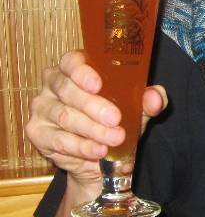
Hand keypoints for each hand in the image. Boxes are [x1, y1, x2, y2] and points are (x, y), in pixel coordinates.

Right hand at [26, 51, 166, 183]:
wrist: (100, 156)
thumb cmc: (115, 119)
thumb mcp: (136, 109)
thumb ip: (148, 100)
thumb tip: (156, 97)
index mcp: (75, 68)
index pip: (71, 61)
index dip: (82, 71)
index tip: (98, 84)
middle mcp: (53, 83)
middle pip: (67, 89)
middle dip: (93, 106)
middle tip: (115, 119)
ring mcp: (42, 107)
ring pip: (64, 116)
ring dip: (92, 129)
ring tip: (114, 139)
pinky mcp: (37, 132)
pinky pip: (58, 139)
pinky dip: (81, 147)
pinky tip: (98, 151)